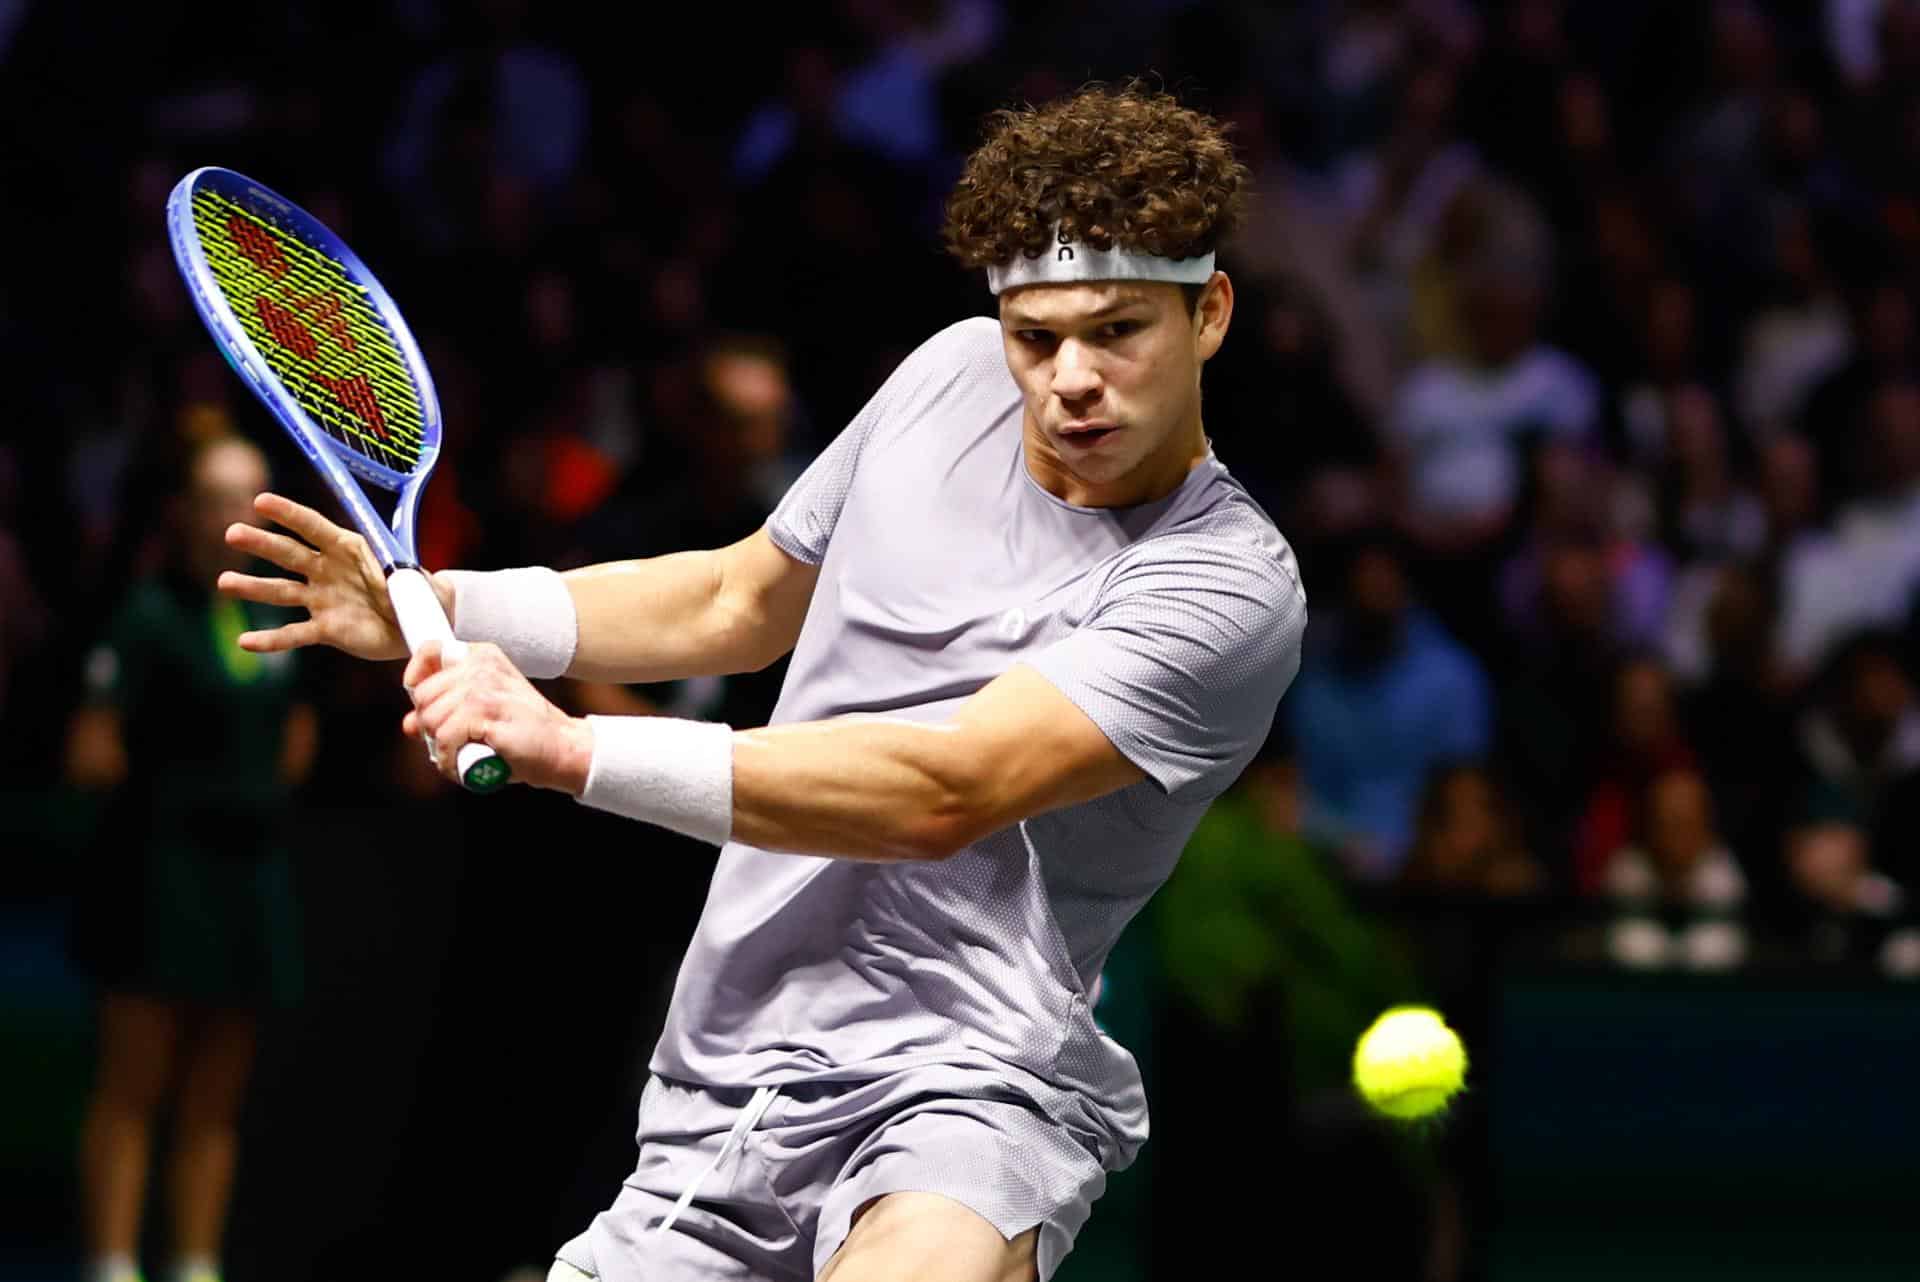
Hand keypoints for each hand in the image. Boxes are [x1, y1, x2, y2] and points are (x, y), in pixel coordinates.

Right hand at [216, 493, 418, 660]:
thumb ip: (393, 573)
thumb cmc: (413, 589)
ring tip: (225, 582)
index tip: (261, 502)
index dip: (289, 514)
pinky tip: (246, 642)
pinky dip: (271, 640)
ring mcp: (322, 599)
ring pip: (282, 592)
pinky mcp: (325, 629)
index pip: (313, 526)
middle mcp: (327, 570)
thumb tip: (390, 576)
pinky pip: (294, 634)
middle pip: (289, 554)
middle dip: (262, 543)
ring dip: (254, 588)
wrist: (416, 624)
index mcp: (347, 548)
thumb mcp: (407, 576)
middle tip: (232, 534)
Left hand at [402, 641, 594, 793]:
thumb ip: (445, 711)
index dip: (416, 678)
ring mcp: (484, 687)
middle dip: (430, 725)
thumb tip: (409, 724)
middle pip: (423, 695)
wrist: (563, 748)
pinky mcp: (485, 711)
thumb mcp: (484, 712)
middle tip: (453, 741)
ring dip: (440, 747)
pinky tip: (463, 765)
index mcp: (483, 657)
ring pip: (431, 719)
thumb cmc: (524, 733)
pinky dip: (448, 760)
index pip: (431, 651)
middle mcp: (482, 665)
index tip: (422, 705)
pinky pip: (444, 738)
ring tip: (461, 755)